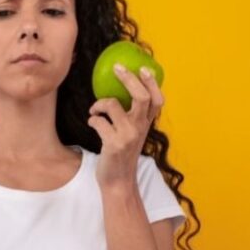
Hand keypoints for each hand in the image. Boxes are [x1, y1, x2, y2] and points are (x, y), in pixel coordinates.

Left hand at [87, 64, 164, 189]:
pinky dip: (93, 119)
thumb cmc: (122, 155)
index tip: (144, 68)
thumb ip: (133, 118)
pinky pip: (99, 122)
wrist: (118, 182)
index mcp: (146, 125)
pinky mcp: (113, 144)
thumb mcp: (133, 135)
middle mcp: (140, 128)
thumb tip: (121, 94)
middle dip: (128, 79)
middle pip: (140, 97)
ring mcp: (128, 136)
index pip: (157, 100)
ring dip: (99, 103)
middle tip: (117, 68)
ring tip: (95, 110)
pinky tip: (92, 122)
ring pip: (113, 105)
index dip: (152, 83)